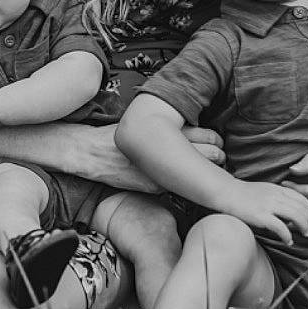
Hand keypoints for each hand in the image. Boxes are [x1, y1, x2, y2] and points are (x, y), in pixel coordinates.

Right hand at [66, 124, 225, 191]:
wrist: (91, 152)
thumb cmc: (119, 136)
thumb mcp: (147, 122)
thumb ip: (172, 127)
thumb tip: (200, 133)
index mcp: (168, 129)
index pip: (210, 136)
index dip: (216, 141)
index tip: (216, 143)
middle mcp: (167, 149)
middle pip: (211, 154)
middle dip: (216, 157)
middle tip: (216, 158)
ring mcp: (163, 170)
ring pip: (199, 173)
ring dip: (205, 172)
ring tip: (200, 170)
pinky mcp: (155, 186)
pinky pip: (177, 185)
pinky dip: (181, 183)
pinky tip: (176, 179)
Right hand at [226, 181, 307, 244]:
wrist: (226, 192)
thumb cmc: (243, 194)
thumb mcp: (265, 190)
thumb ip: (278, 197)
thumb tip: (289, 212)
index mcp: (278, 189)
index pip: (302, 198)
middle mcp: (276, 196)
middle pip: (301, 208)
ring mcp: (268, 205)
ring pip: (295, 216)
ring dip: (303, 227)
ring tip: (305, 235)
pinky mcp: (260, 216)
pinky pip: (280, 227)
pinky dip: (288, 235)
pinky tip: (289, 241)